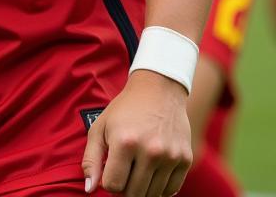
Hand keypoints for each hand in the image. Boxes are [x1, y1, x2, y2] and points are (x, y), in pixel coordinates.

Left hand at [82, 71, 191, 195]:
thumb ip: (90, 159)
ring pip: (152, 195)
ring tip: (137, 168)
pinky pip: (171, 190)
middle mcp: (150, 151)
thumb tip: (89, 189)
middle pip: (133, 194)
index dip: (109, 181)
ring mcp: (170, 156)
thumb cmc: (124, 110)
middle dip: (125, 187)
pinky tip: (153, 171)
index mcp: (125, 142)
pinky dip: (160, 187)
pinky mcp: (186, 159)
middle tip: (124, 170)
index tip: (111, 169)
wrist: (158, 90)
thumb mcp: (100, 127)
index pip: (113, 186)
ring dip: (142, 187)